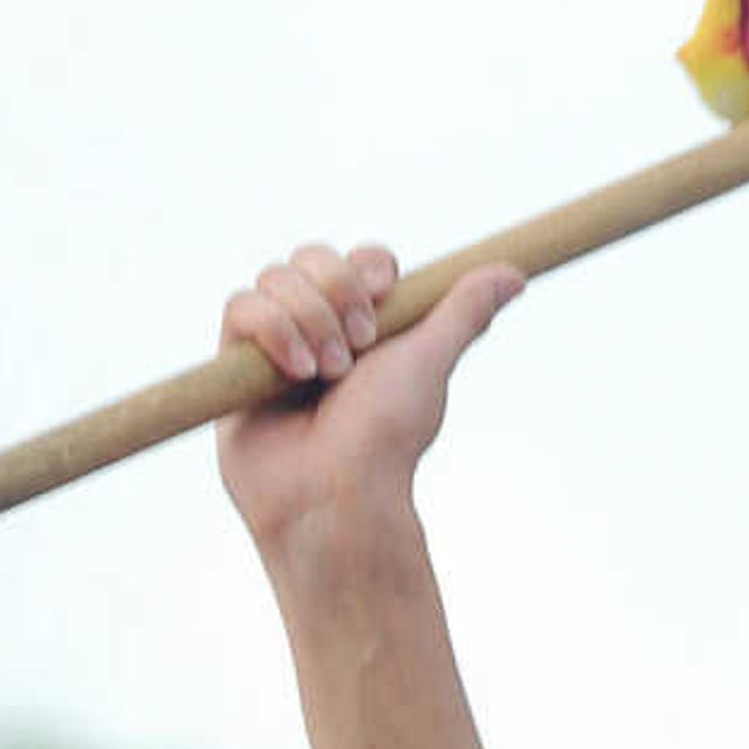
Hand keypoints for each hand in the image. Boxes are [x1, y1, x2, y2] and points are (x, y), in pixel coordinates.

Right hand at [214, 242, 522, 556]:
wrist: (335, 491)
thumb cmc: (388, 434)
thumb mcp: (430, 361)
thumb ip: (463, 312)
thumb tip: (513, 274)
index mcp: (370, 324)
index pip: (362, 259)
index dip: (367, 267)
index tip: (383, 294)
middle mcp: (322, 328)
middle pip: (312, 257)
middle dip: (336, 294)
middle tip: (357, 351)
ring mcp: (277, 344)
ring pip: (273, 278)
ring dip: (307, 320)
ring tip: (324, 375)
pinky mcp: (236, 363)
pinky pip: (240, 307)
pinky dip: (270, 330)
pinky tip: (293, 374)